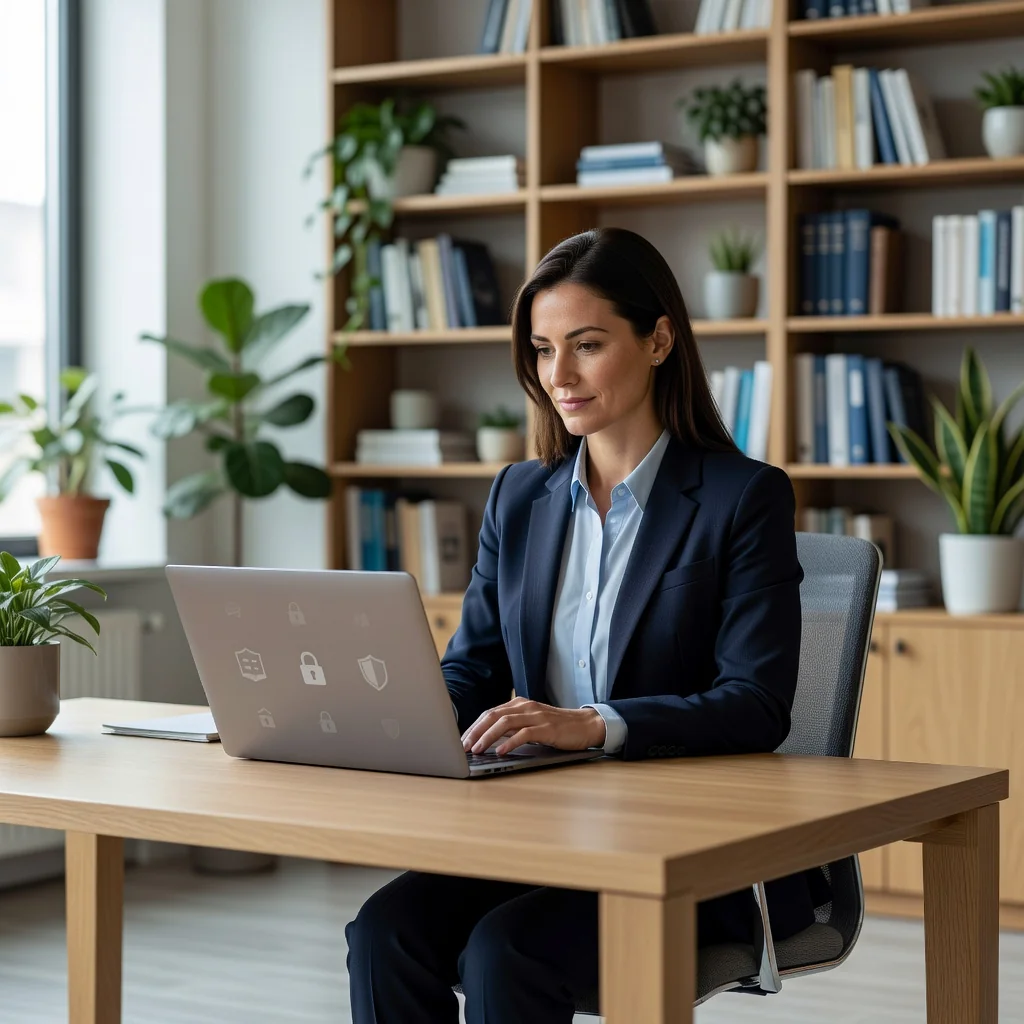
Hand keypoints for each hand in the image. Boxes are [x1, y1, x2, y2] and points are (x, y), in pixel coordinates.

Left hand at [461, 697, 605, 755]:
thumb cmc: (557, 727)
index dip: (473, 727)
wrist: (586, 725)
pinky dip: (510, 743)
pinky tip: (501, 752)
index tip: (462, 741)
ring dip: (488, 737)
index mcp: (519, 704)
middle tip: (463, 747)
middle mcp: (525, 707)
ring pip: (505, 723)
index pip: (490, 713)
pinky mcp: (546, 728)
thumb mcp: (531, 723)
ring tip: (477, 750)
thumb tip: (488, 740)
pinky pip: (524, 734)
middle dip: (475, 732)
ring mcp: (536, 716)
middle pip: (493, 716)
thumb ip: (512, 727)